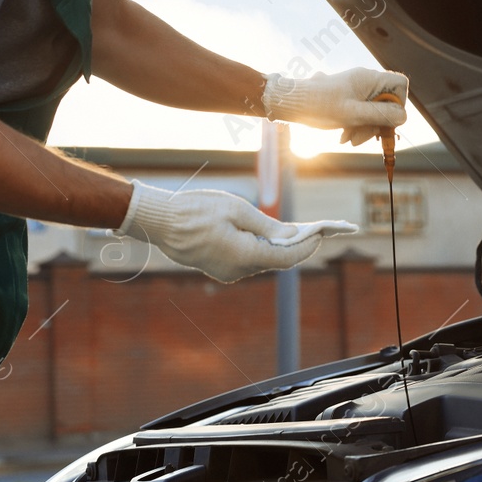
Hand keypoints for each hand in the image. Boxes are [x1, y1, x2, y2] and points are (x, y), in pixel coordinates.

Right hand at [114, 182, 357, 282]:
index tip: (322, 234)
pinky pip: (246, 259)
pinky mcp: (218, 268)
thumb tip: (291, 234)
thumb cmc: (196, 210)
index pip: (287, 258)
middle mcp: (237, 271)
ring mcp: (226, 272)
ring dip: (276, 246)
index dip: (307, 246)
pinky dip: (259, 247)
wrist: (159, 221)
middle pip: (276, 260)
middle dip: (295, 245)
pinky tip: (267, 234)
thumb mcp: (236, 209)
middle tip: (315, 229)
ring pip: (261, 260)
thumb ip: (266, 225)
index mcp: (244, 256)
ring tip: (294, 229)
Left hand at [261, 67, 408, 144]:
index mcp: (368, 78)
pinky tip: (344, 135)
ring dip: (365, 128)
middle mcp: (365, 81)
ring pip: (374, 111)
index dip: (398, 104)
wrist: (291, 104)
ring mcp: (357, 90)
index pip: (399, 85)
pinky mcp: (348, 100)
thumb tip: (403, 117)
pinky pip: (362, 114)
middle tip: (361, 138)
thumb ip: (380, 115)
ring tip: (347, 139)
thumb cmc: (319, 106)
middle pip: (387, 103)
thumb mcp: (352, 115)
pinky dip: (356, 126)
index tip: (386, 121)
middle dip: (377, 123)